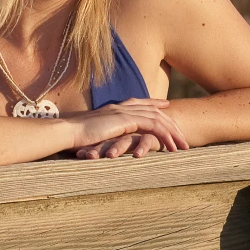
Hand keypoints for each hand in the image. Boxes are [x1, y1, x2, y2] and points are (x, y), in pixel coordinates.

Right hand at [65, 98, 188, 158]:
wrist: (67, 132)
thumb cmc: (73, 137)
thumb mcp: (92, 133)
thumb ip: (102, 134)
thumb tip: (103, 141)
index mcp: (113, 108)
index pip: (139, 103)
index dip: (154, 104)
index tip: (166, 107)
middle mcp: (121, 107)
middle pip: (153, 110)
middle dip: (170, 122)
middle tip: (183, 134)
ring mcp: (124, 112)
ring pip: (157, 119)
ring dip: (172, 132)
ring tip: (183, 146)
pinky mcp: (126, 120)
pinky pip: (152, 126)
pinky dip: (165, 136)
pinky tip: (172, 146)